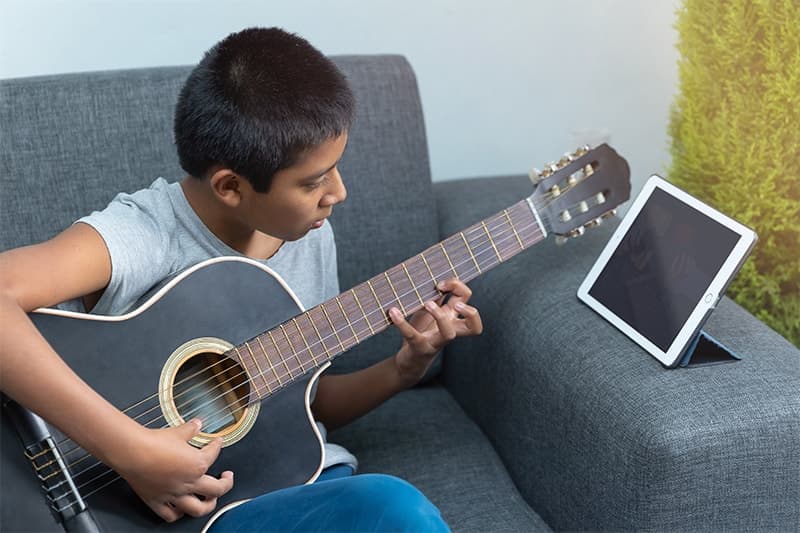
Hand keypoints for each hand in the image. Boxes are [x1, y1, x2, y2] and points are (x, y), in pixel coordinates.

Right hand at [114, 419, 233, 521]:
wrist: (132, 451)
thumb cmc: (153, 442)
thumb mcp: (178, 431)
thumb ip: (191, 429)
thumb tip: (197, 424)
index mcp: (198, 465)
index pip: (214, 455)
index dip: (217, 446)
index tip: (216, 443)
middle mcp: (189, 483)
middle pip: (217, 489)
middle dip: (226, 484)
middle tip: (226, 478)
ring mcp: (174, 495)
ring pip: (198, 509)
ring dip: (207, 505)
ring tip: (210, 500)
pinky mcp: (157, 501)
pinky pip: (171, 515)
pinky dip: (178, 514)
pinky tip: (181, 509)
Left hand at [388, 278, 481, 387]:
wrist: (409, 360)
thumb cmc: (422, 331)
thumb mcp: (428, 311)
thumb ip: (435, 297)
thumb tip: (434, 277)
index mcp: (453, 318)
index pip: (467, 300)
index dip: (458, 286)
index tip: (440, 283)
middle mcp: (450, 331)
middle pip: (474, 326)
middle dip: (471, 312)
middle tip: (455, 302)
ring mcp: (436, 341)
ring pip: (449, 333)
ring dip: (439, 315)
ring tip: (427, 303)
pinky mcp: (419, 348)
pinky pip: (412, 335)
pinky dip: (401, 323)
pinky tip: (393, 312)